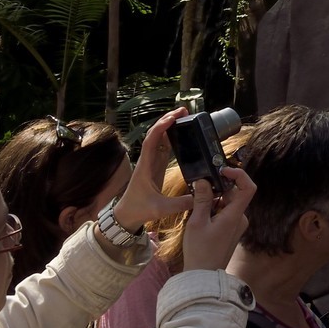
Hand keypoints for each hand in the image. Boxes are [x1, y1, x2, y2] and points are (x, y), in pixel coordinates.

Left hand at [113, 109, 194, 233]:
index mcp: (146, 167)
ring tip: (183, 116)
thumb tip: (203, 196)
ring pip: (158, 139)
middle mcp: (147, 161)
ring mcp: (151, 163)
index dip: (161, 128)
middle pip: (154, 135)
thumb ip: (182, 203)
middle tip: (183, 110)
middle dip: (167, 120)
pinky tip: (179, 132)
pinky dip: (169, 137)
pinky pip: (161, 148)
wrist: (125, 217)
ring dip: (168, 126)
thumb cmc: (139, 210)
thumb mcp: (161, 209)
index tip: (173, 117)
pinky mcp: (155, 168)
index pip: (151, 142)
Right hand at [184, 168, 253, 272]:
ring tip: (197, 205)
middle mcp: (241, 219)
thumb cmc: (199, 250)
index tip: (223, 170)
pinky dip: (215, 209)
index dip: (239, 175)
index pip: (249, 188)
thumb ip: (202, 200)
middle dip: (219, 188)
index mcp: (235, 215)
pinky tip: (200, 216)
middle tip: (200, 187)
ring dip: (215, 200)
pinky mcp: (232, 231)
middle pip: (235, 195)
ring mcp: (237, 226)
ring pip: (228, 204)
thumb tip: (204, 181)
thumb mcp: (198, 223)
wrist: (203, 276)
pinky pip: (226, 213)